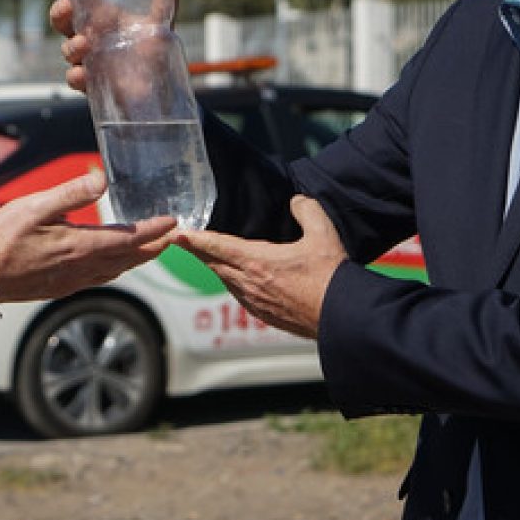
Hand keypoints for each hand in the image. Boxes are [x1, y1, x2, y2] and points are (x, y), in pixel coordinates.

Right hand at [0, 170, 175, 304]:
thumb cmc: (5, 239)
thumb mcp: (36, 207)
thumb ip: (71, 194)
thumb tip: (102, 180)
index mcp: (81, 246)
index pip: (128, 238)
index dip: (153, 230)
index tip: (172, 222)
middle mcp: (83, 267)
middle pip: (129, 258)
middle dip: (153, 247)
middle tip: (172, 238)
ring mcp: (74, 280)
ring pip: (117, 270)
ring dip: (137, 260)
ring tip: (151, 250)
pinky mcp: (64, 288)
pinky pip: (100, 278)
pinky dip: (117, 269)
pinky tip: (114, 265)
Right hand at [49, 0, 180, 92]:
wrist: (159, 88)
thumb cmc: (152, 53)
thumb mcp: (159, 27)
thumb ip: (163, 6)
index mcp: (102, 16)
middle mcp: (89, 36)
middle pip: (64, 21)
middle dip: (60, 12)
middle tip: (66, 7)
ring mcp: (87, 60)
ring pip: (68, 49)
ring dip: (71, 45)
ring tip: (83, 43)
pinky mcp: (91, 84)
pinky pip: (75, 79)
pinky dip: (76, 75)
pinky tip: (82, 73)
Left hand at [175, 196, 346, 338]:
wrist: (343, 318)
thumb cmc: (332, 278)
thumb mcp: (323, 235)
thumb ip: (307, 210)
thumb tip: (296, 201)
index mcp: (257, 262)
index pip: (217, 246)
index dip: (195, 239)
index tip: (177, 233)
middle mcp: (249, 283)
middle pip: (213, 263)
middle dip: (198, 250)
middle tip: (184, 240)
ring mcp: (254, 302)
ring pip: (225, 279)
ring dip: (215, 266)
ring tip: (207, 254)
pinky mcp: (263, 315)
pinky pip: (238, 294)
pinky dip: (232, 281)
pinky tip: (237, 277)